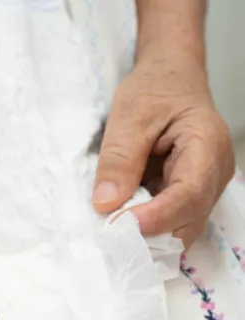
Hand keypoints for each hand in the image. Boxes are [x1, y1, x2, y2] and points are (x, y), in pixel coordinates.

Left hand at [92, 53, 234, 246]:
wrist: (169, 79)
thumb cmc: (155, 89)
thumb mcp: (129, 116)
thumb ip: (119, 159)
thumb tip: (106, 204)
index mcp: (207, 145)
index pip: (189, 195)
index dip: (155, 217)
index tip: (118, 225)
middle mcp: (214, 173)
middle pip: (189, 220)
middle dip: (150, 236)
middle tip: (109, 239)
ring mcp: (204, 188)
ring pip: (180, 229)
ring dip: (147, 238)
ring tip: (112, 236)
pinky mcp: (187, 197)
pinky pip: (171, 224)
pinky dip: (146, 232)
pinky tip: (121, 230)